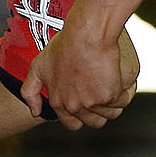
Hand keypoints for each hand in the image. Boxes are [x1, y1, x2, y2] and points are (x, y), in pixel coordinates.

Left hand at [22, 20, 139, 130]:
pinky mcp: (110, 95)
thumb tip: (35, 112)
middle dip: (100, 109)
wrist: (87, 33)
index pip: (72, 124)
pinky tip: (118, 76)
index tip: (86, 102)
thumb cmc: (65, 45)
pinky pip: (123, 100)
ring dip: (114, 101)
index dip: (81, 115)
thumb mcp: (38, 66)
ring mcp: (92, 102)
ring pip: (111, 113)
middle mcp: (75, 105)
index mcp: (59, 102)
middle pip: (94, 122)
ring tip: (110, 80)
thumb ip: (30, 90)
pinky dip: (125, 91)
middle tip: (100, 89)